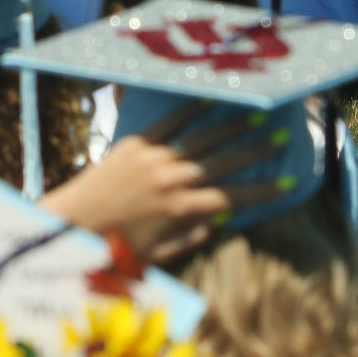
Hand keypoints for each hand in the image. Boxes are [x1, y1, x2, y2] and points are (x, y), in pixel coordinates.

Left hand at [40, 100, 286, 255]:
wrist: (69, 226)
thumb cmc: (112, 249)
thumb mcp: (157, 255)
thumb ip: (190, 238)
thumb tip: (217, 221)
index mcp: (181, 210)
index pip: (233, 196)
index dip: (263, 191)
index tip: (288, 182)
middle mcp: (172, 180)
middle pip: (224, 162)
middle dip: (256, 151)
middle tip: (281, 139)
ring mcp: (153, 158)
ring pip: (201, 140)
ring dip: (231, 128)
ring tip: (255, 118)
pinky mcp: (134, 144)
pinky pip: (168, 124)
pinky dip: (189, 112)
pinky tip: (208, 101)